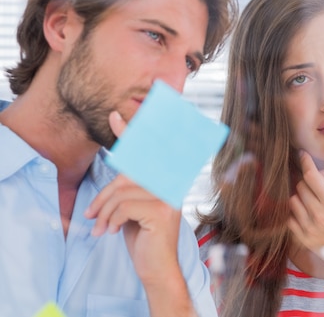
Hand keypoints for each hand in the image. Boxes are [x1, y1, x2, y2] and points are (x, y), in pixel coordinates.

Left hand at [83, 110, 181, 282]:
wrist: (156, 268)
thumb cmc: (143, 236)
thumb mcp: (132, 207)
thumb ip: (128, 186)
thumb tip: (117, 160)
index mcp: (165, 179)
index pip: (147, 152)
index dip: (131, 132)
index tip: (114, 115)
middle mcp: (171, 183)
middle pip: (127, 175)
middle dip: (104, 196)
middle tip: (91, 215)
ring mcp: (169, 196)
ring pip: (122, 191)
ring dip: (105, 212)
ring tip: (101, 228)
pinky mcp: (161, 211)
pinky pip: (124, 205)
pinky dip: (111, 219)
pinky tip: (112, 232)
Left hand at [287, 151, 323, 275]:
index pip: (311, 176)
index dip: (306, 162)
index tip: (303, 155)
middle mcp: (317, 214)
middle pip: (302, 187)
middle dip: (310, 179)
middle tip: (323, 180)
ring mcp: (309, 228)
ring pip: (294, 202)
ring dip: (302, 195)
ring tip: (315, 196)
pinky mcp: (305, 240)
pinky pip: (291, 220)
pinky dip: (296, 213)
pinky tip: (308, 212)